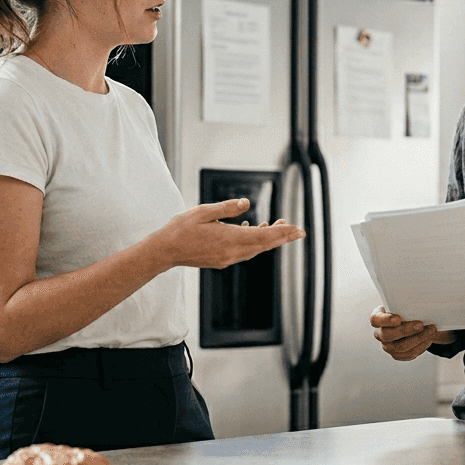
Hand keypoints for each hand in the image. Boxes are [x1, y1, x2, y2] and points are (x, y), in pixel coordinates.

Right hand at [153, 198, 304, 268]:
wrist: (165, 251)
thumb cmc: (181, 229)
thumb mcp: (203, 212)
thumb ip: (227, 208)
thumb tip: (247, 203)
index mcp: (230, 239)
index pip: (264, 237)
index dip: (284, 234)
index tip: (299, 230)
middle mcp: (232, 252)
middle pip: (264, 245)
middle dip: (282, 237)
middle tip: (298, 230)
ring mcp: (227, 258)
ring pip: (255, 249)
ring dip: (268, 239)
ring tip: (279, 227)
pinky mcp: (221, 260)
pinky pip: (245, 251)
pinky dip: (254, 242)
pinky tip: (254, 230)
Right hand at [370, 306, 452, 360]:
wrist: (411, 321)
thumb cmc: (405, 309)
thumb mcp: (402, 304)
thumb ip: (405, 305)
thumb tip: (418, 304)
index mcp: (378, 318)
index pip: (375, 320)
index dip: (385, 320)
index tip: (398, 318)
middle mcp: (380, 333)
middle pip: (388, 335)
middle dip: (406, 330)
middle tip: (421, 325)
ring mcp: (387, 346)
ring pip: (400, 347)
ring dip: (418, 339)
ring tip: (431, 331)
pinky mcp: (397, 354)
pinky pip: (408, 354)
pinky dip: (420, 346)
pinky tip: (429, 339)